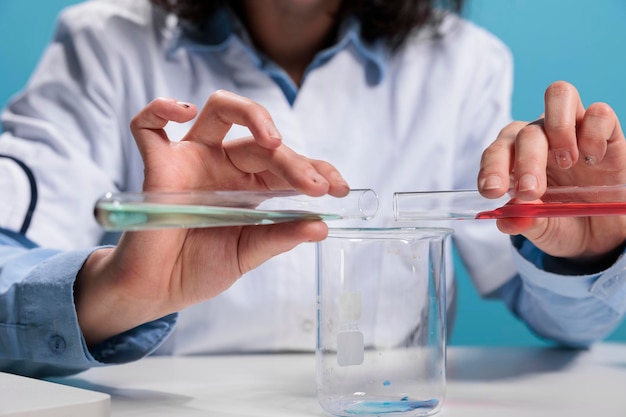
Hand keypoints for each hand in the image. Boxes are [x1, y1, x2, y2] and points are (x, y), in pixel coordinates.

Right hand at [75, 91, 349, 345]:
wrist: (159, 290)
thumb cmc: (201, 269)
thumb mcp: (248, 254)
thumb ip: (279, 236)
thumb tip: (321, 225)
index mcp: (250, 183)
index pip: (287, 163)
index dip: (315, 169)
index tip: (339, 189)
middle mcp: (223, 164)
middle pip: (260, 142)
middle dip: (292, 160)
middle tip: (313, 186)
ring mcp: (191, 159)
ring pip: (220, 112)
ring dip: (250, 115)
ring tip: (273, 141)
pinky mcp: (157, 165)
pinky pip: (149, 125)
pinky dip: (160, 109)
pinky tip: (183, 111)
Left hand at [478, 81, 625, 259]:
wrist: (601, 232)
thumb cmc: (562, 222)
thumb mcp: (540, 229)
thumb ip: (522, 222)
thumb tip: (507, 220)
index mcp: (514, 158)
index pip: (496, 151)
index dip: (491, 168)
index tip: (493, 191)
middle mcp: (540, 137)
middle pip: (526, 130)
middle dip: (526, 163)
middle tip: (532, 192)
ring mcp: (573, 130)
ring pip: (559, 95)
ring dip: (558, 129)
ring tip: (566, 163)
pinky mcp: (607, 133)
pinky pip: (599, 113)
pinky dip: (594, 134)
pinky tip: (594, 159)